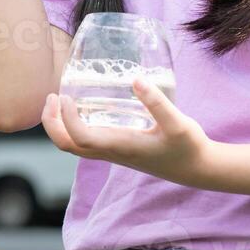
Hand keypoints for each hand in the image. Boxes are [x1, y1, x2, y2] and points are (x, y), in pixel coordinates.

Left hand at [41, 78, 214, 188]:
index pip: (79, 138)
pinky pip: (85, 142)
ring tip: (59, 100)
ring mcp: (113, 153)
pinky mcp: (118, 150)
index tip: (65, 95)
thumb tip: (136, 80)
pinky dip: (73, 126)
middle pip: (67, 146)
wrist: (197, 169)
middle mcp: (111, 152)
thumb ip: (158, 103)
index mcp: (120, 146)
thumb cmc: (188, 147)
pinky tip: (83, 107)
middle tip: (52, 96)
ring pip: (73, 146)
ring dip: (59, 125)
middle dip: (52, 124)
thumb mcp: (178, 123)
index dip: (66, 119)